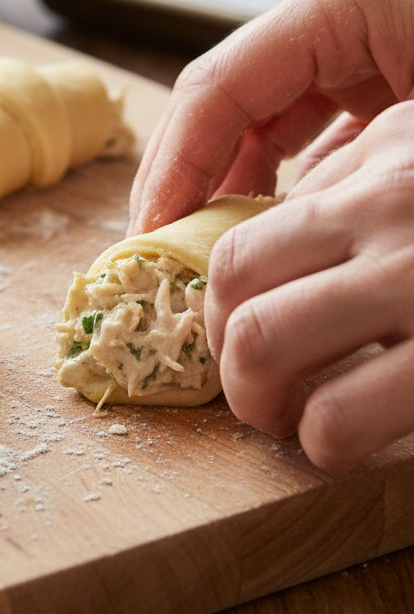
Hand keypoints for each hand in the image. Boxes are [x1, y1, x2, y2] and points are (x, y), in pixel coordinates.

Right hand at [128, 0, 413, 234]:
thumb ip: (345, 169)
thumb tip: (266, 235)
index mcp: (341, 3)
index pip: (216, 86)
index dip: (174, 165)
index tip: (152, 229)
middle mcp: (328, 22)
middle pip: (216, 101)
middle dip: (176, 176)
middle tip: (152, 244)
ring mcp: (346, 51)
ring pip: (249, 121)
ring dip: (216, 183)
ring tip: (191, 243)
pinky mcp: (368, 81)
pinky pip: (295, 133)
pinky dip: (269, 180)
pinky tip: (252, 226)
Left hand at [205, 100, 413, 471]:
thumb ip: (361, 184)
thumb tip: (264, 251)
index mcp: (388, 164)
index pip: (244, 243)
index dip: (216, 308)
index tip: (227, 338)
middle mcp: (399, 211)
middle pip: (242, 300)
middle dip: (230, 364)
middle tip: (256, 395)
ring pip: (272, 351)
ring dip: (272, 410)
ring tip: (300, 428)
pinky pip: (351, 416)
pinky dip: (333, 442)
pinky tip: (355, 448)